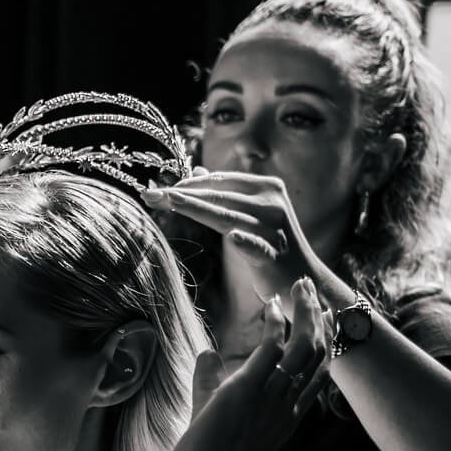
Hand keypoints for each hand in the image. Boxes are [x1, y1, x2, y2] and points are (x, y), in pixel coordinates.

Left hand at [141, 169, 324, 301]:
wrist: (300, 278)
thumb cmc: (269, 244)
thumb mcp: (249, 213)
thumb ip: (225, 192)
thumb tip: (198, 172)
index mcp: (266, 187)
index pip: (220, 181)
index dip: (188, 183)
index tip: (158, 189)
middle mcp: (272, 203)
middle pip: (220, 196)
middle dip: (182, 194)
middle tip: (150, 194)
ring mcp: (274, 229)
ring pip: (229, 217)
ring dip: (197, 209)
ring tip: (170, 202)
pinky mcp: (274, 255)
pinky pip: (256, 247)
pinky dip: (245, 242)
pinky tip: (233, 239)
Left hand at [165, 277, 330, 450]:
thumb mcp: (211, 411)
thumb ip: (210, 380)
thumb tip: (206, 353)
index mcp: (285, 415)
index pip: (318, 373)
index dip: (325, 340)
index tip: (324, 315)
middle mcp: (286, 405)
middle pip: (319, 353)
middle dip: (318, 317)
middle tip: (310, 289)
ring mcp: (270, 398)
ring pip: (305, 347)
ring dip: (305, 312)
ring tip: (299, 286)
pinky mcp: (247, 391)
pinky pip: (273, 349)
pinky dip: (277, 323)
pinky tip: (273, 306)